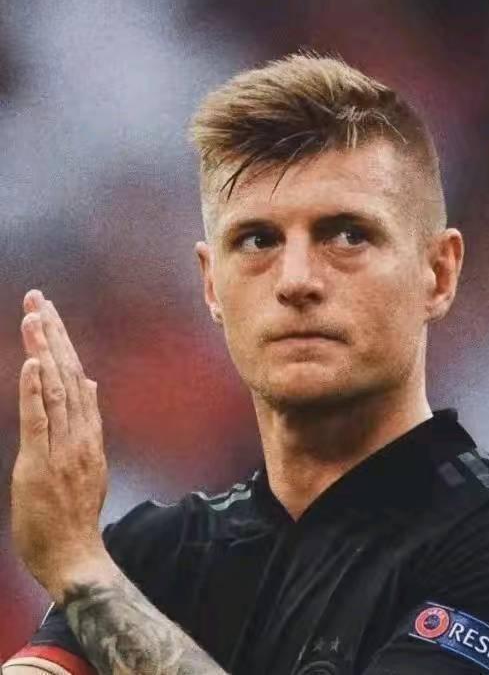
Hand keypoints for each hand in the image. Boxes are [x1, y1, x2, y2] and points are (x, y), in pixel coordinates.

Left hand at [11, 289, 109, 600]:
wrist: (76, 553)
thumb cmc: (75, 511)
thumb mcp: (89, 460)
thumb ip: (88, 420)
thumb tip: (92, 384)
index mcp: (88, 430)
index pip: (76, 375)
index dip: (63, 343)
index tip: (50, 314)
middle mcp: (80, 431)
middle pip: (67, 372)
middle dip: (52, 334)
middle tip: (40, 299)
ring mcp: (63, 446)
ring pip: (54, 388)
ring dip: (44, 350)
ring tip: (35, 318)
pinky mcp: (42, 462)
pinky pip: (39, 421)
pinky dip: (35, 390)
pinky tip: (32, 364)